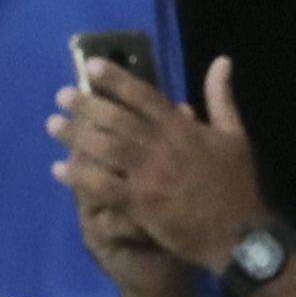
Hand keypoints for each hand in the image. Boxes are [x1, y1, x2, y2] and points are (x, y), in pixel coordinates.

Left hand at [60, 53, 271, 272]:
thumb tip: (221, 60)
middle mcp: (162, 147)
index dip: (116, 79)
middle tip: (61, 96)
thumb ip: (221, 97)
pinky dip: (80, 176)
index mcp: (182, 128)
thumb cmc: (238, 185)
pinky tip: (59, 169)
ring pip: (105, 149)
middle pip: (116, 119)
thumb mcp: (235, 135)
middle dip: (86, 105)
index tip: (92, 67)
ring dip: (76, 136)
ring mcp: (149, 176)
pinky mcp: (142, 205)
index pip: (143, 95)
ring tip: (53, 125)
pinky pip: (104, 186)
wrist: (242, 236)